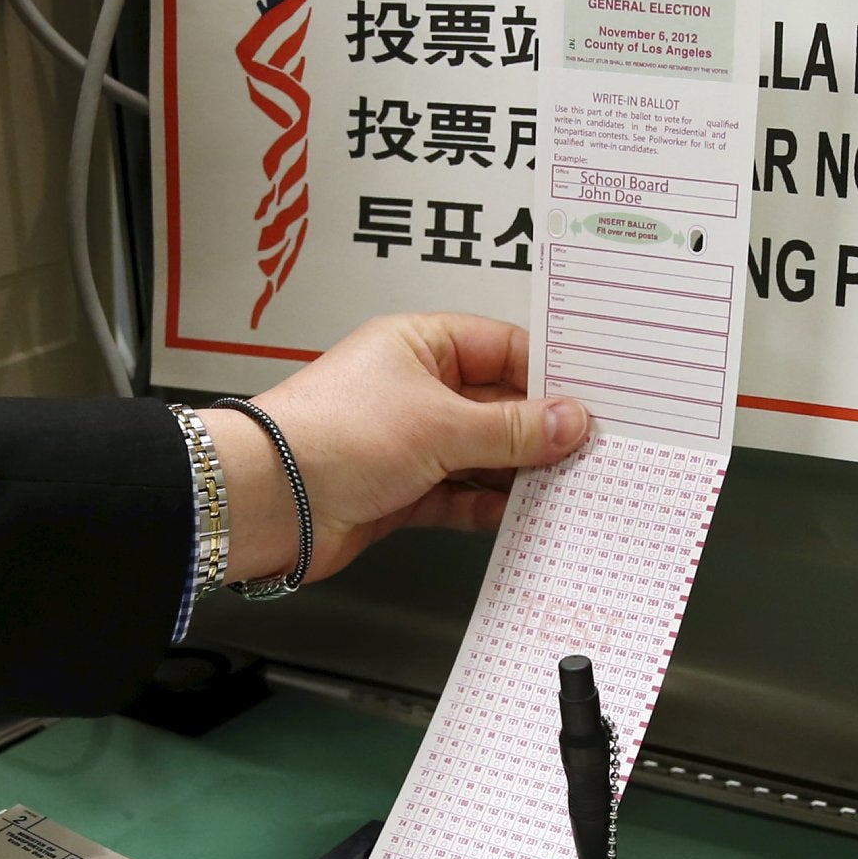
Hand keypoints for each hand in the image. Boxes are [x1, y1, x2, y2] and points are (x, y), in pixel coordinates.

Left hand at [201, 313, 589, 583]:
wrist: (267, 500)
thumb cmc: (328, 436)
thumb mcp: (440, 425)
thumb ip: (512, 428)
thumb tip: (569, 421)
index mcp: (419, 345)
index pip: (503, 348)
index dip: (548, 375)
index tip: (590, 401)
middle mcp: (414, 388)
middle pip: (497, 404)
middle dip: (539, 430)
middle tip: (587, 450)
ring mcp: (408, 440)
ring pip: (482, 453)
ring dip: (517, 472)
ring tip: (563, 486)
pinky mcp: (401, 489)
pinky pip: (460, 493)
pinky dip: (487, 505)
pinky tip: (517, 514)